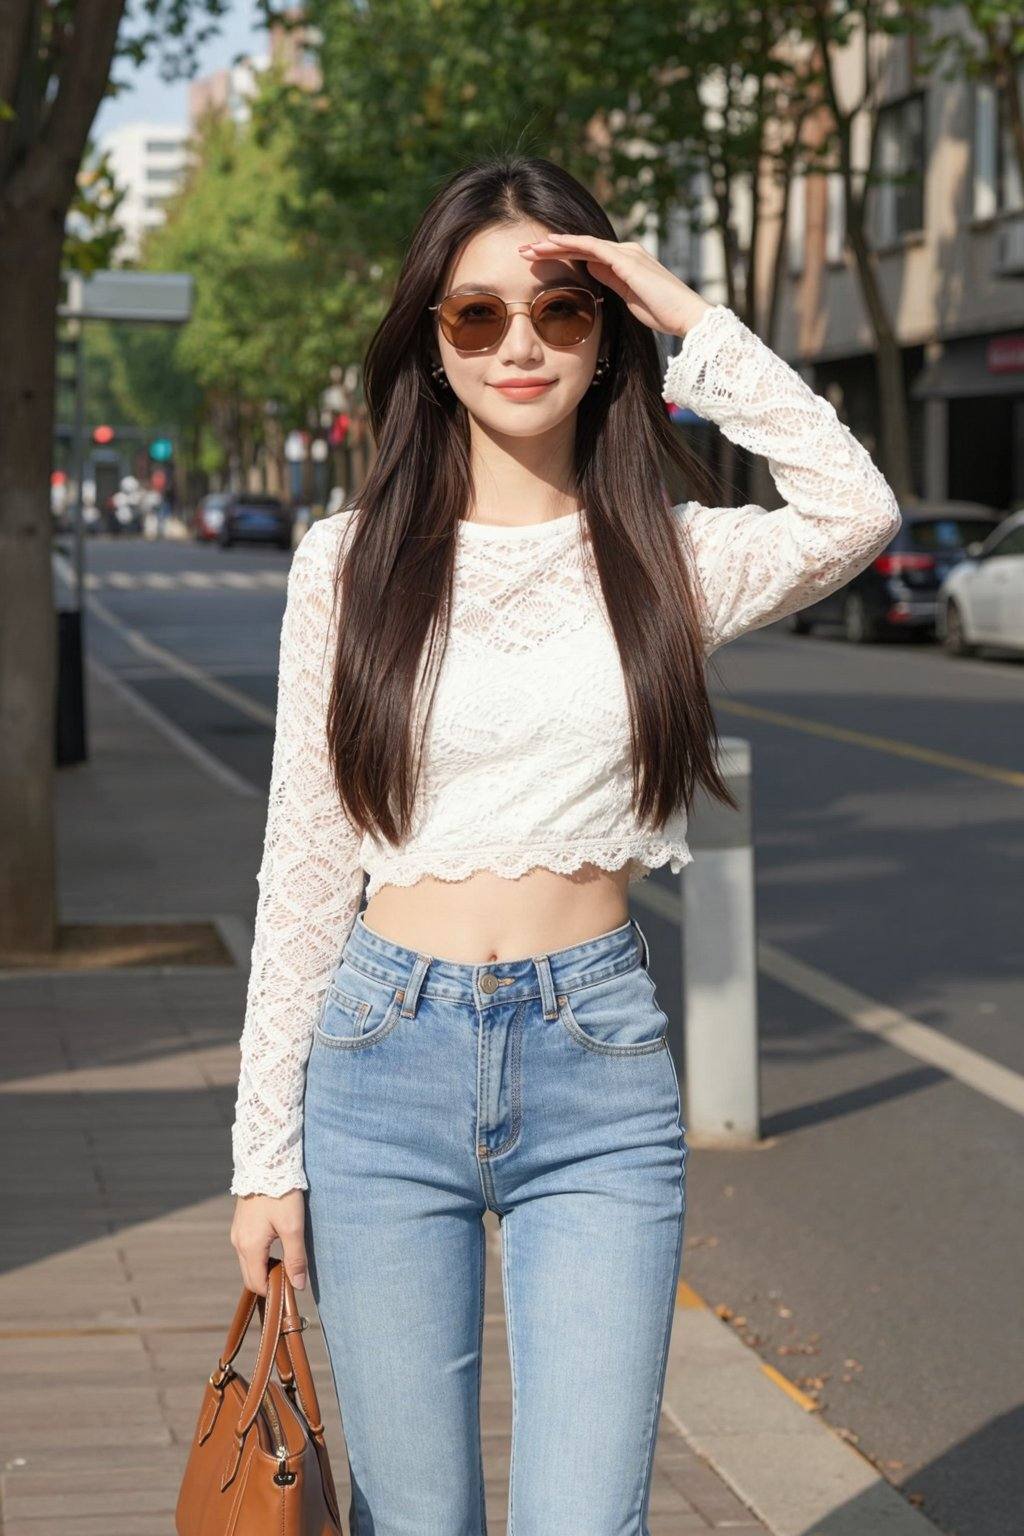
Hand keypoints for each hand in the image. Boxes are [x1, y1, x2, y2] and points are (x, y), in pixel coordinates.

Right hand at [231, 1190, 307, 1297]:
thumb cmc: (281, 1194)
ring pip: (248, 1263)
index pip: (257, 1284)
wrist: (266, 1164)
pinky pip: (247, 1250)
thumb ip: (296, 1257)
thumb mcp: (293, 1226)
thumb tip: (298, 1285)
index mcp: (250, 1247)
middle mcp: (238, 1243)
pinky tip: (276, 1246)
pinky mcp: (240, 1224)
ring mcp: (237, 1233)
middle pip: (250, 1276)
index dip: (274, 1291)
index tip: (292, 1287)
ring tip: (287, 1260)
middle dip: (268, 1282)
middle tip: (291, 1275)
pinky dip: (260, 1256)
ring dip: (265, 1268)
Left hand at [518, 232, 710, 338]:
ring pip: (582, 243)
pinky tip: (551, 244)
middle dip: (550, 248)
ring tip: (529, 248)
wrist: (686, 317)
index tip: (535, 262)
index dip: (559, 257)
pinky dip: (570, 244)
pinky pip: (592, 248)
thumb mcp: (628, 299)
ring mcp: (626, 253)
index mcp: (624, 261)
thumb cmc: (662, 314)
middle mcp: (624, 251)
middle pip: (580, 246)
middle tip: (523, 251)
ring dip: (553, 244)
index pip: (585, 255)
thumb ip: (610, 283)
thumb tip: (590, 271)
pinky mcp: (626, 260)